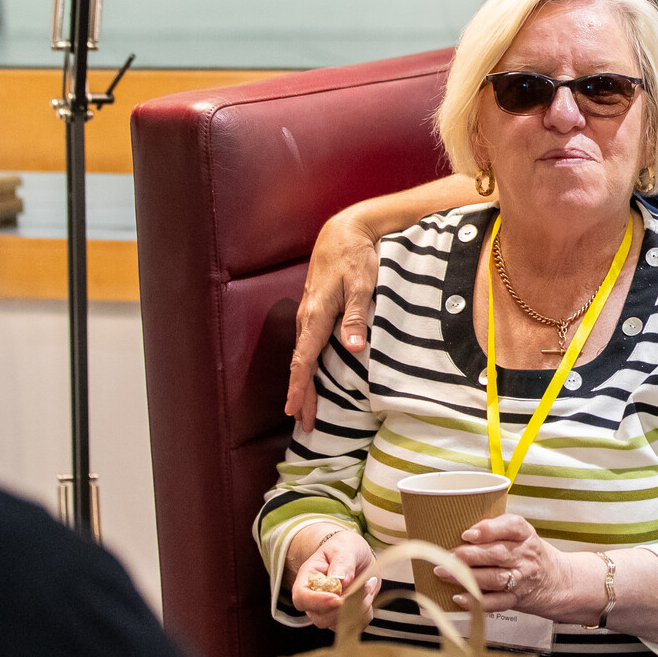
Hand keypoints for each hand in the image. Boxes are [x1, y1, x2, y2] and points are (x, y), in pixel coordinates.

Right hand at [285, 208, 382, 430]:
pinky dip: (308, 367)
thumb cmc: (355, 257)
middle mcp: (307, 318)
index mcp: (316, 315)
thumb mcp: (361, 285)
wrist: (344, 232)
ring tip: (306, 411)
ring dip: (304, 384)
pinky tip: (312, 379)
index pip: (304, 360)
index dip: (300, 388)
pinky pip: (308, 346)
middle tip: (304, 425)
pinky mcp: (315, 312)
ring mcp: (309, 315)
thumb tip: (352, 349)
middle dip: (302, 396)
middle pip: (301, 365)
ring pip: (303, 357)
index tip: (295, 411)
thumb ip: (356, 317)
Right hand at [288, 528, 377, 629]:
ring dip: (358, 608)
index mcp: (307, 579)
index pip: (301, 598)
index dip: (317, 602)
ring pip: (338, 624)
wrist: (356, 556)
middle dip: (345, 607)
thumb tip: (340, 580)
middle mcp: (314, 599)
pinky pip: (354, 625)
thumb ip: (343, 563)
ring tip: (368, 585)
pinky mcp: (343, 616)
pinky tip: (368, 594)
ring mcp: (327, 610)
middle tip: (364, 586)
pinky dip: (365, 613)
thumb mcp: (345, 548)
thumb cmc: (345, 548)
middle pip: (320, 618)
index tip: (337, 598)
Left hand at [440, 514, 580, 619]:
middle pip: (498, 554)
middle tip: (447, 556)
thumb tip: (458, 529)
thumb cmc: (527, 553)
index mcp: (525, 535)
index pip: (511, 527)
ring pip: (494, 578)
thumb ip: (495, 529)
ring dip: (467, 576)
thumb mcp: (520, 534)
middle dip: (469, 555)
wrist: (555, 581)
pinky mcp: (515, 599)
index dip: (488, 530)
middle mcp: (525, 556)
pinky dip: (476, 601)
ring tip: (444, 573)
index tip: (466, 534)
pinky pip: (495, 602)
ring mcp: (521, 580)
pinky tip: (460, 597)